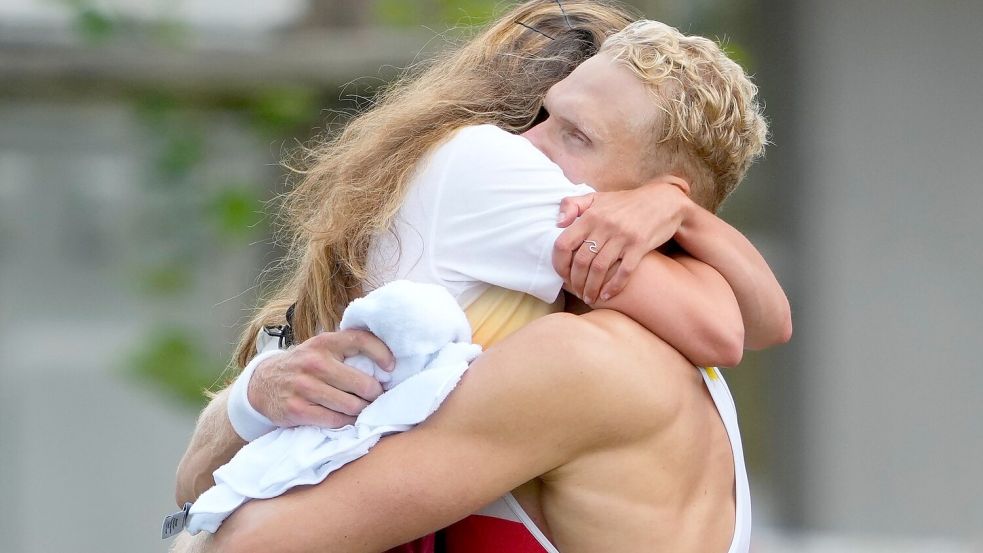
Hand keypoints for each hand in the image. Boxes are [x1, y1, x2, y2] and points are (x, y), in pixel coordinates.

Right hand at [248, 330, 394, 428]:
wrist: (261, 384)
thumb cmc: (302, 366)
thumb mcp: (319, 349)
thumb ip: (345, 351)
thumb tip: (383, 364)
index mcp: (324, 343)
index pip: (360, 340)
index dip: (382, 353)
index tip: (391, 368)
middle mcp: (315, 363)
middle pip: (362, 383)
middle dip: (376, 394)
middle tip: (379, 398)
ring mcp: (305, 387)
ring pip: (351, 405)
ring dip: (363, 410)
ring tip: (367, 409)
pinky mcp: (298, 410)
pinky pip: (335, 420)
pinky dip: (347, 422)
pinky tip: (350, 420)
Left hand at [553, 181, 689, 303]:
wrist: (662, 200)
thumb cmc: (625, 203)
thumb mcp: (597, 197)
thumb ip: (572, 205)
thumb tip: (558, 223)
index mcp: (590, 215)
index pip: (564, 243)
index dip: (559, 263)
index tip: (562, 275)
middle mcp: (605, 226)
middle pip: (581, 261)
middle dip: (576, 282)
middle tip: (576, 291)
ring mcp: (623, 237)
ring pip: (599, 269)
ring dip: (591, 288)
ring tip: (589, 297)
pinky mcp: (640, 246)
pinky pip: (623, 272)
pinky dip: (613, 287)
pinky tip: (606, 295)